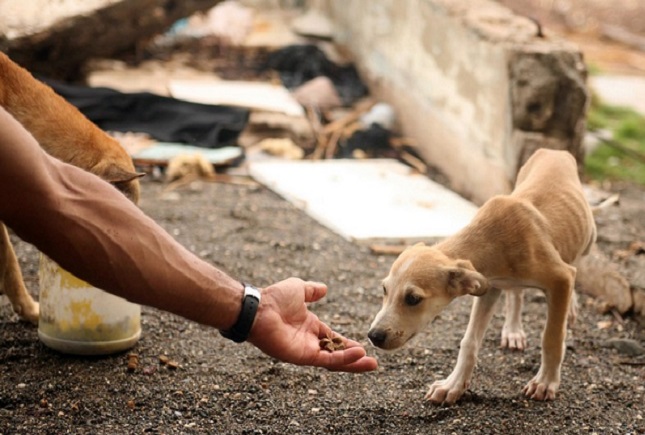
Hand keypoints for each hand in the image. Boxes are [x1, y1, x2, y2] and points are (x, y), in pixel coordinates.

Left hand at [247, 277, 377, 371]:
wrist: (259, 307)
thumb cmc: (274, 298)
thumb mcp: (299, 289)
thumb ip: (312, 291)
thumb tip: (324, 289)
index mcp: (310, 328)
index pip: (333, 340)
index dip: (348, 344)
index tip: (364, 347)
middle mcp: (309, 342)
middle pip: (337, 354)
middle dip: (355, 359)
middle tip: (373, 363)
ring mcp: (306, 350)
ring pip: (334, 361)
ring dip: (353, 362)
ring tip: (371, 364)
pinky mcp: (302, 356)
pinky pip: (326, 359)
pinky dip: (343, 358)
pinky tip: (358, 354)